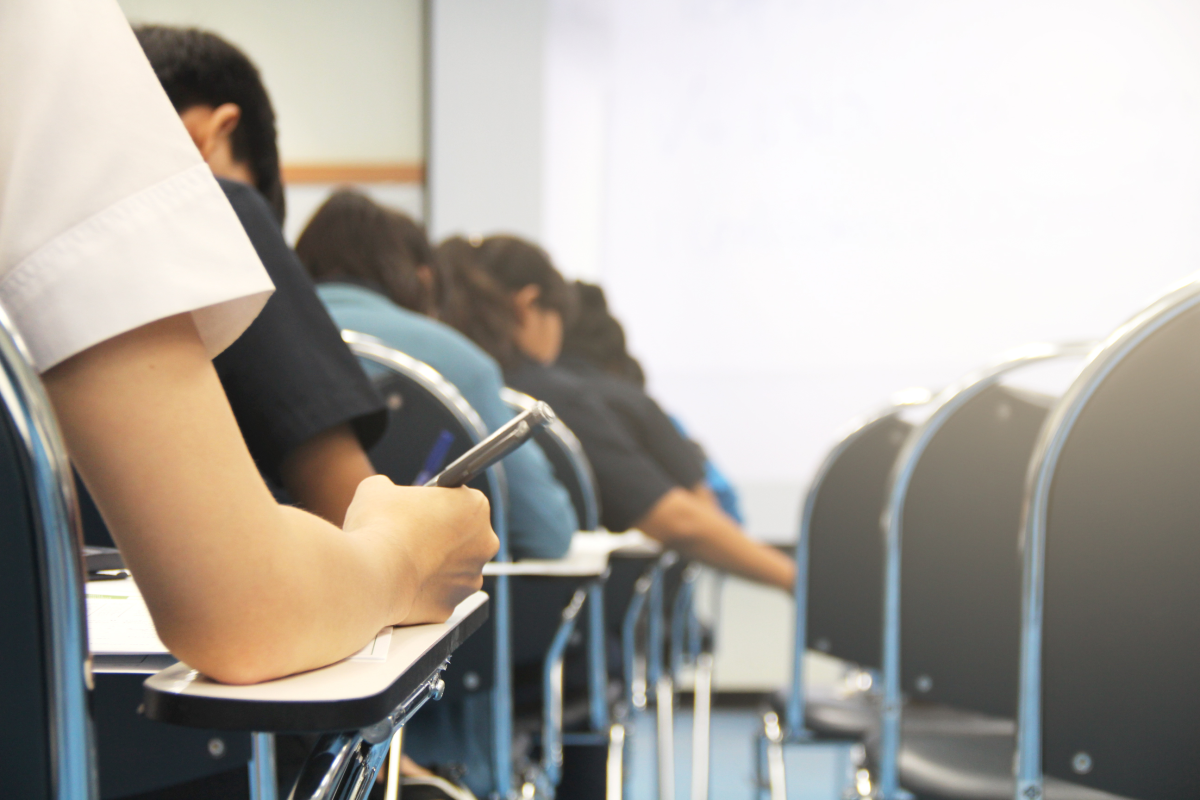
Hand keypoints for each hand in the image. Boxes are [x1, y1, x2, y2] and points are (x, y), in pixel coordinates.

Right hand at [343, 475, 497, 624]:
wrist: (371, 574)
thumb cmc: (380, 526)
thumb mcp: (377, 488)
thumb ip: (390, 488)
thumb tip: (383, 492)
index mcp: (475, 506)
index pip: (461, 500)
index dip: (438, 504)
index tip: (421, 510)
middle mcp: (484, 543)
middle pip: (464, 536)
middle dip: (442, 537)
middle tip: (410, 536)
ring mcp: (470, 578)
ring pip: (454, 569)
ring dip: (435, 567)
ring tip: (403, 561)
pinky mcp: (451, 607)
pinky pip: (438, 596)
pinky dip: (423, 592)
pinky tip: (402, 583)